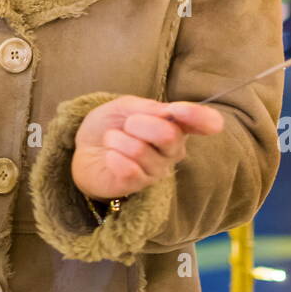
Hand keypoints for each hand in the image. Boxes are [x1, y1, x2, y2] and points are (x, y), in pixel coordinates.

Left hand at [71, 96, 223, 201]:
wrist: (84, 147)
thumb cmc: (110, 125)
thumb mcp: (127, 106)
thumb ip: (148, 107)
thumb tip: (170, 112)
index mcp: (176, 125)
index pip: (206, 123)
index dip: (198, 116)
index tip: (178, 110)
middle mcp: (173, 150)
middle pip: (169, 135)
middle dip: (139, 123)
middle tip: (127, 124)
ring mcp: (158, 170)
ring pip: (141, 150)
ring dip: (118, 139)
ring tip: (112, 140)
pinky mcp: (138, 185)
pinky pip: (129, 169)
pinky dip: (113, 156)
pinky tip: (110, 156)